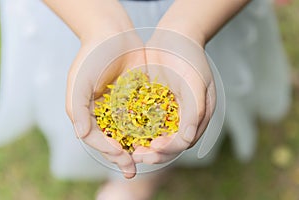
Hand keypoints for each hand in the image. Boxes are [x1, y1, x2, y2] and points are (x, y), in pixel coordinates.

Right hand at [57, 1, 144, 177]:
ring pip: (129, 134)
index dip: (105, 148)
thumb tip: (81, 134)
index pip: (95, 138)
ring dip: (136, 149)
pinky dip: (149, 131)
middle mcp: (104, 114)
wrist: (113, 34)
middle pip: (112, 140)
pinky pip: (143, 119)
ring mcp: (121, 108)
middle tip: (131, 169)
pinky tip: (157, 140)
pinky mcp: (137, 100)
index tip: (118, 152)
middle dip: (121, 156)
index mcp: (88, 113)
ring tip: (145, 161)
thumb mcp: (79, 81)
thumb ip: (77, 108)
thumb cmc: (92, 57)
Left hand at [132, 30, 215, 163]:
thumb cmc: (188, 57)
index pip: (185, 140)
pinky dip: (138, 129)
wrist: (174, 35)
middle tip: (137, 155)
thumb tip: (188, 139)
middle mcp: (185, 116)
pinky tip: (126, 132)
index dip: (170, 148)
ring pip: (157, 135)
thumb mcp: (195, 83)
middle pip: (170, 143)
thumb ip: (194, 111)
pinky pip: (147, 121)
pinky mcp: (156, 103)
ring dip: (145, 144)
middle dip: (155, 152)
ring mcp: (170, 110)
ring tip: (130, 149)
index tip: (154, 148)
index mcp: (199, 114)